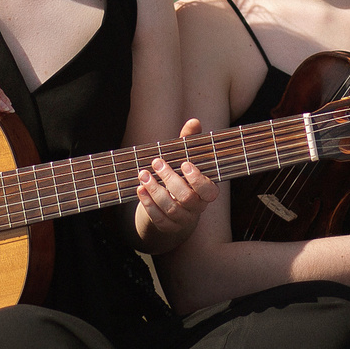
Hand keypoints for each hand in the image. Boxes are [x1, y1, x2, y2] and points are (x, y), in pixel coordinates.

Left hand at [134, 119, 219, 253]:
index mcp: (206, 192)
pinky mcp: (169, 227)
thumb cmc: (180, 176)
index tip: (184, 164)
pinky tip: (140, 189)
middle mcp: (197, 207)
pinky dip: (148, 204)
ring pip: (171, 208)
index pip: (209, 190)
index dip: (198, 179)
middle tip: (156, 163)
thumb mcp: (184, 159)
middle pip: (187, 198)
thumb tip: (194, 121)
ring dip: (155, 191)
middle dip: (170, 179)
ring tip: (143, 174)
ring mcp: (183, 219)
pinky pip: (159, 219)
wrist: (170, 206)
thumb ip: (189, 141)